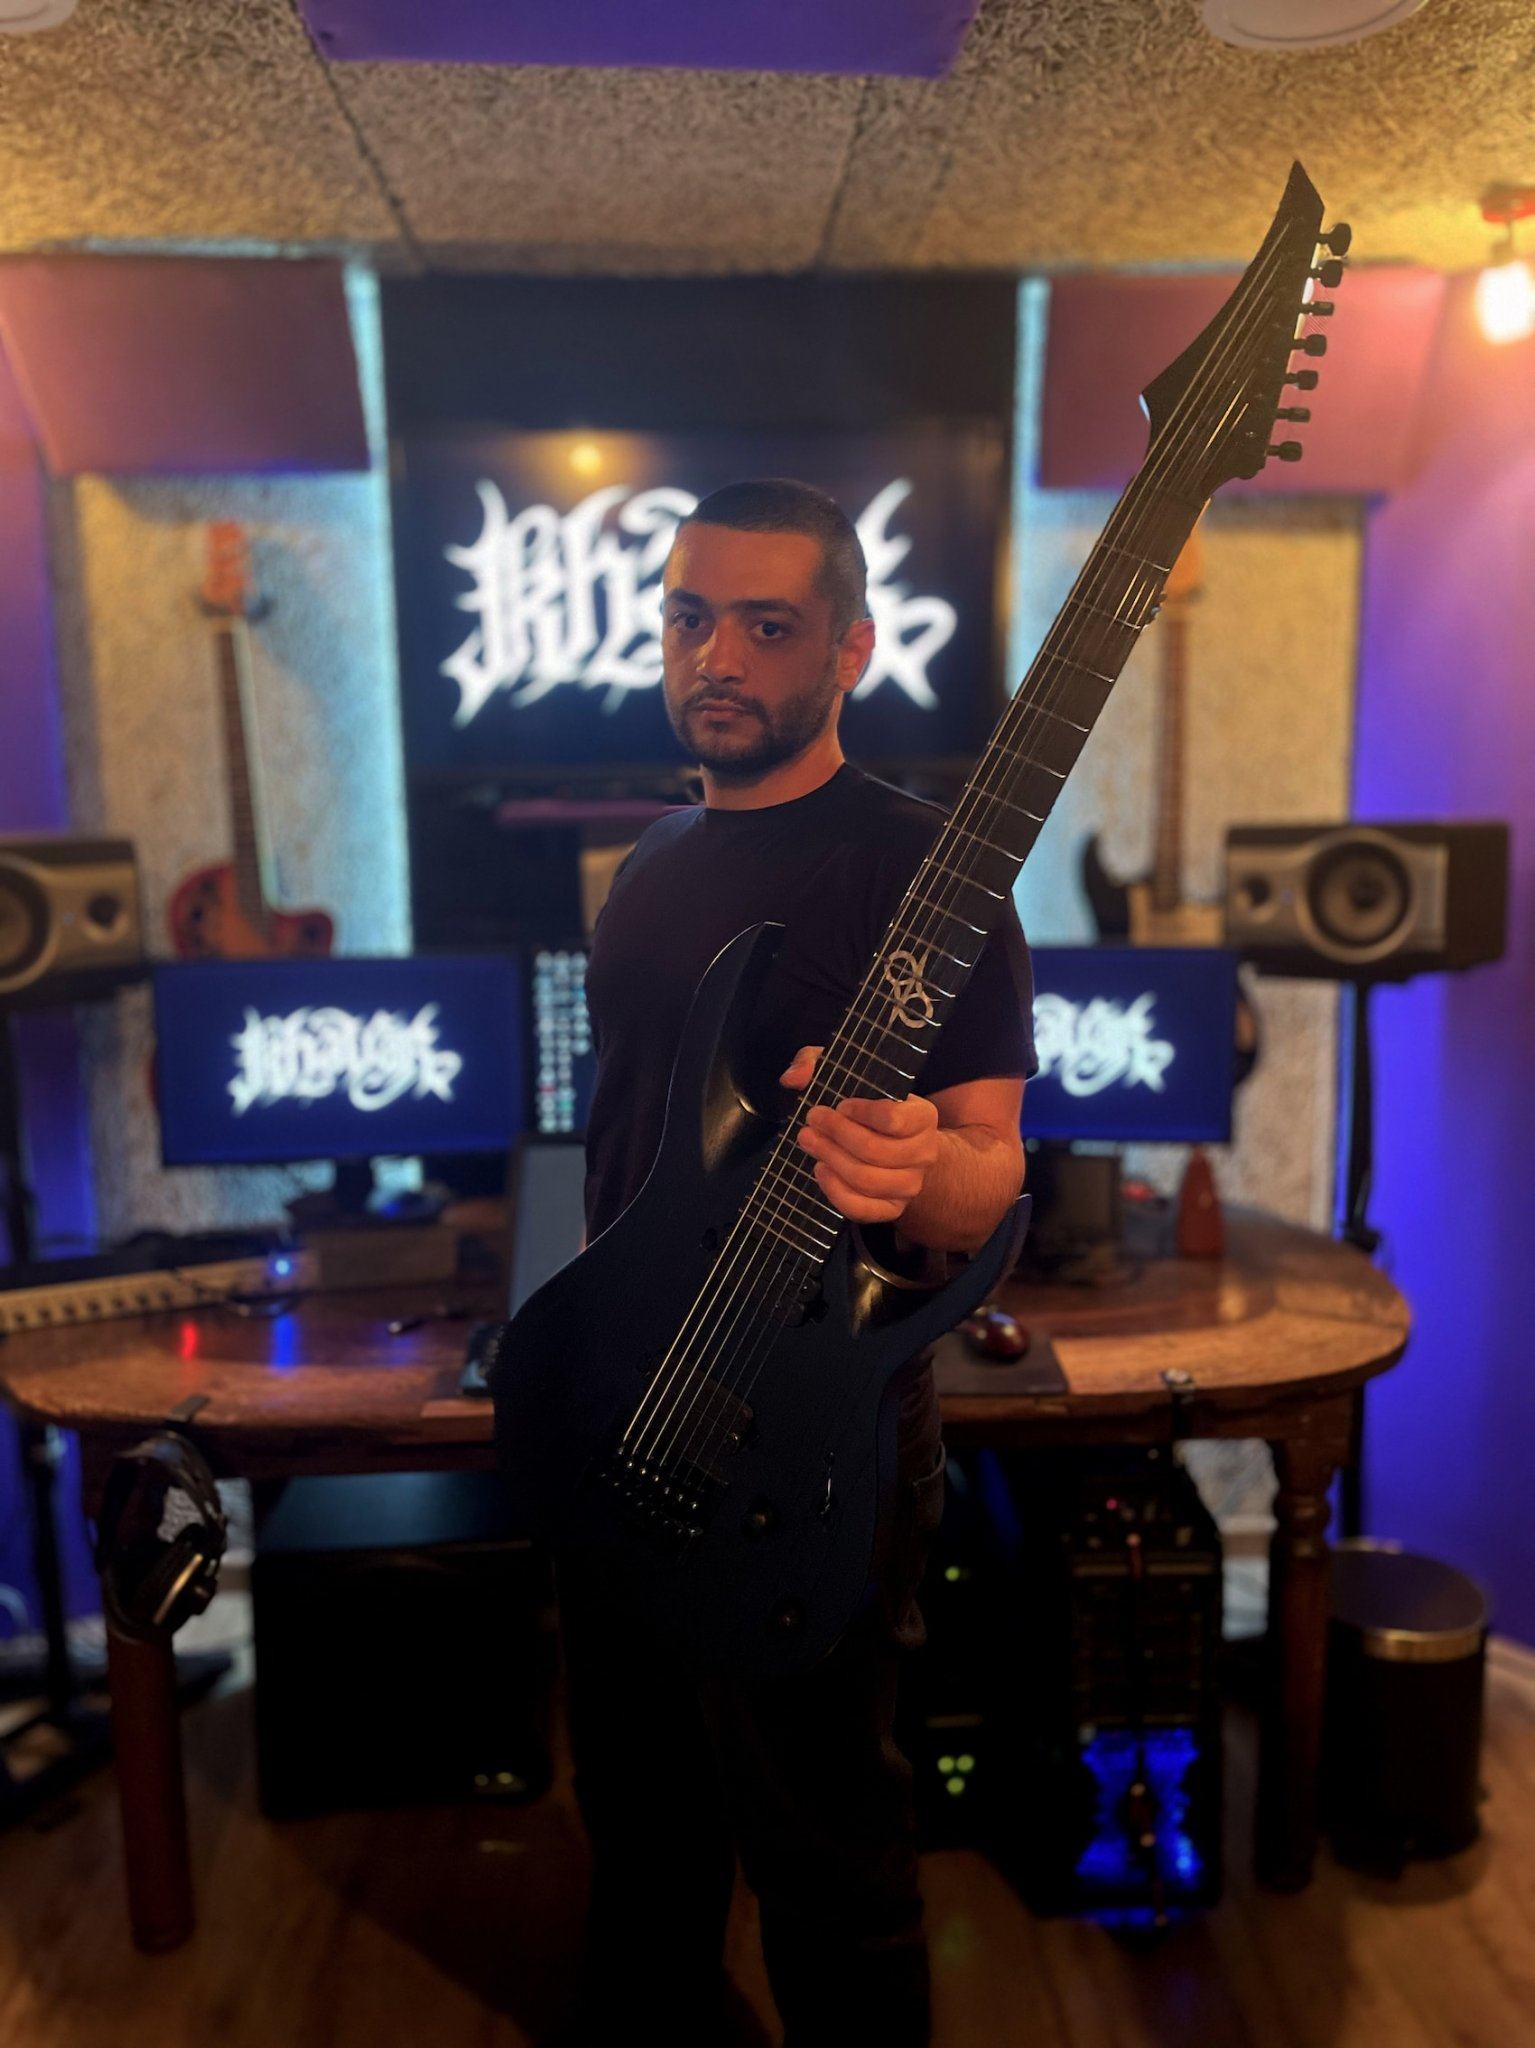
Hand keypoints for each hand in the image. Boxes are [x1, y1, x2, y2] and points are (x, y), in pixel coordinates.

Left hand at [779, 1044, 940, 1224]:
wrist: (899, 1146)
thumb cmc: (868, 1106)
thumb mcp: (845, 1072)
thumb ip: (815, 1062)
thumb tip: (792, 1078)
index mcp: (923, 1116)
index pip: (893, 1119)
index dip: (861, 1113)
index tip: (841, 1105)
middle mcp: (925, 1152)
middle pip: (875, 1151)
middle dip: (836, 1135)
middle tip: (811, 1122)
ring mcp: (911, 1184)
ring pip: (867, 1180)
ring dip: (831, 1159)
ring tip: (810, 1142)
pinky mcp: (892, 1208)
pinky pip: (862, 1209)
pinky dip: (835, 1192)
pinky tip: (820, 1170)